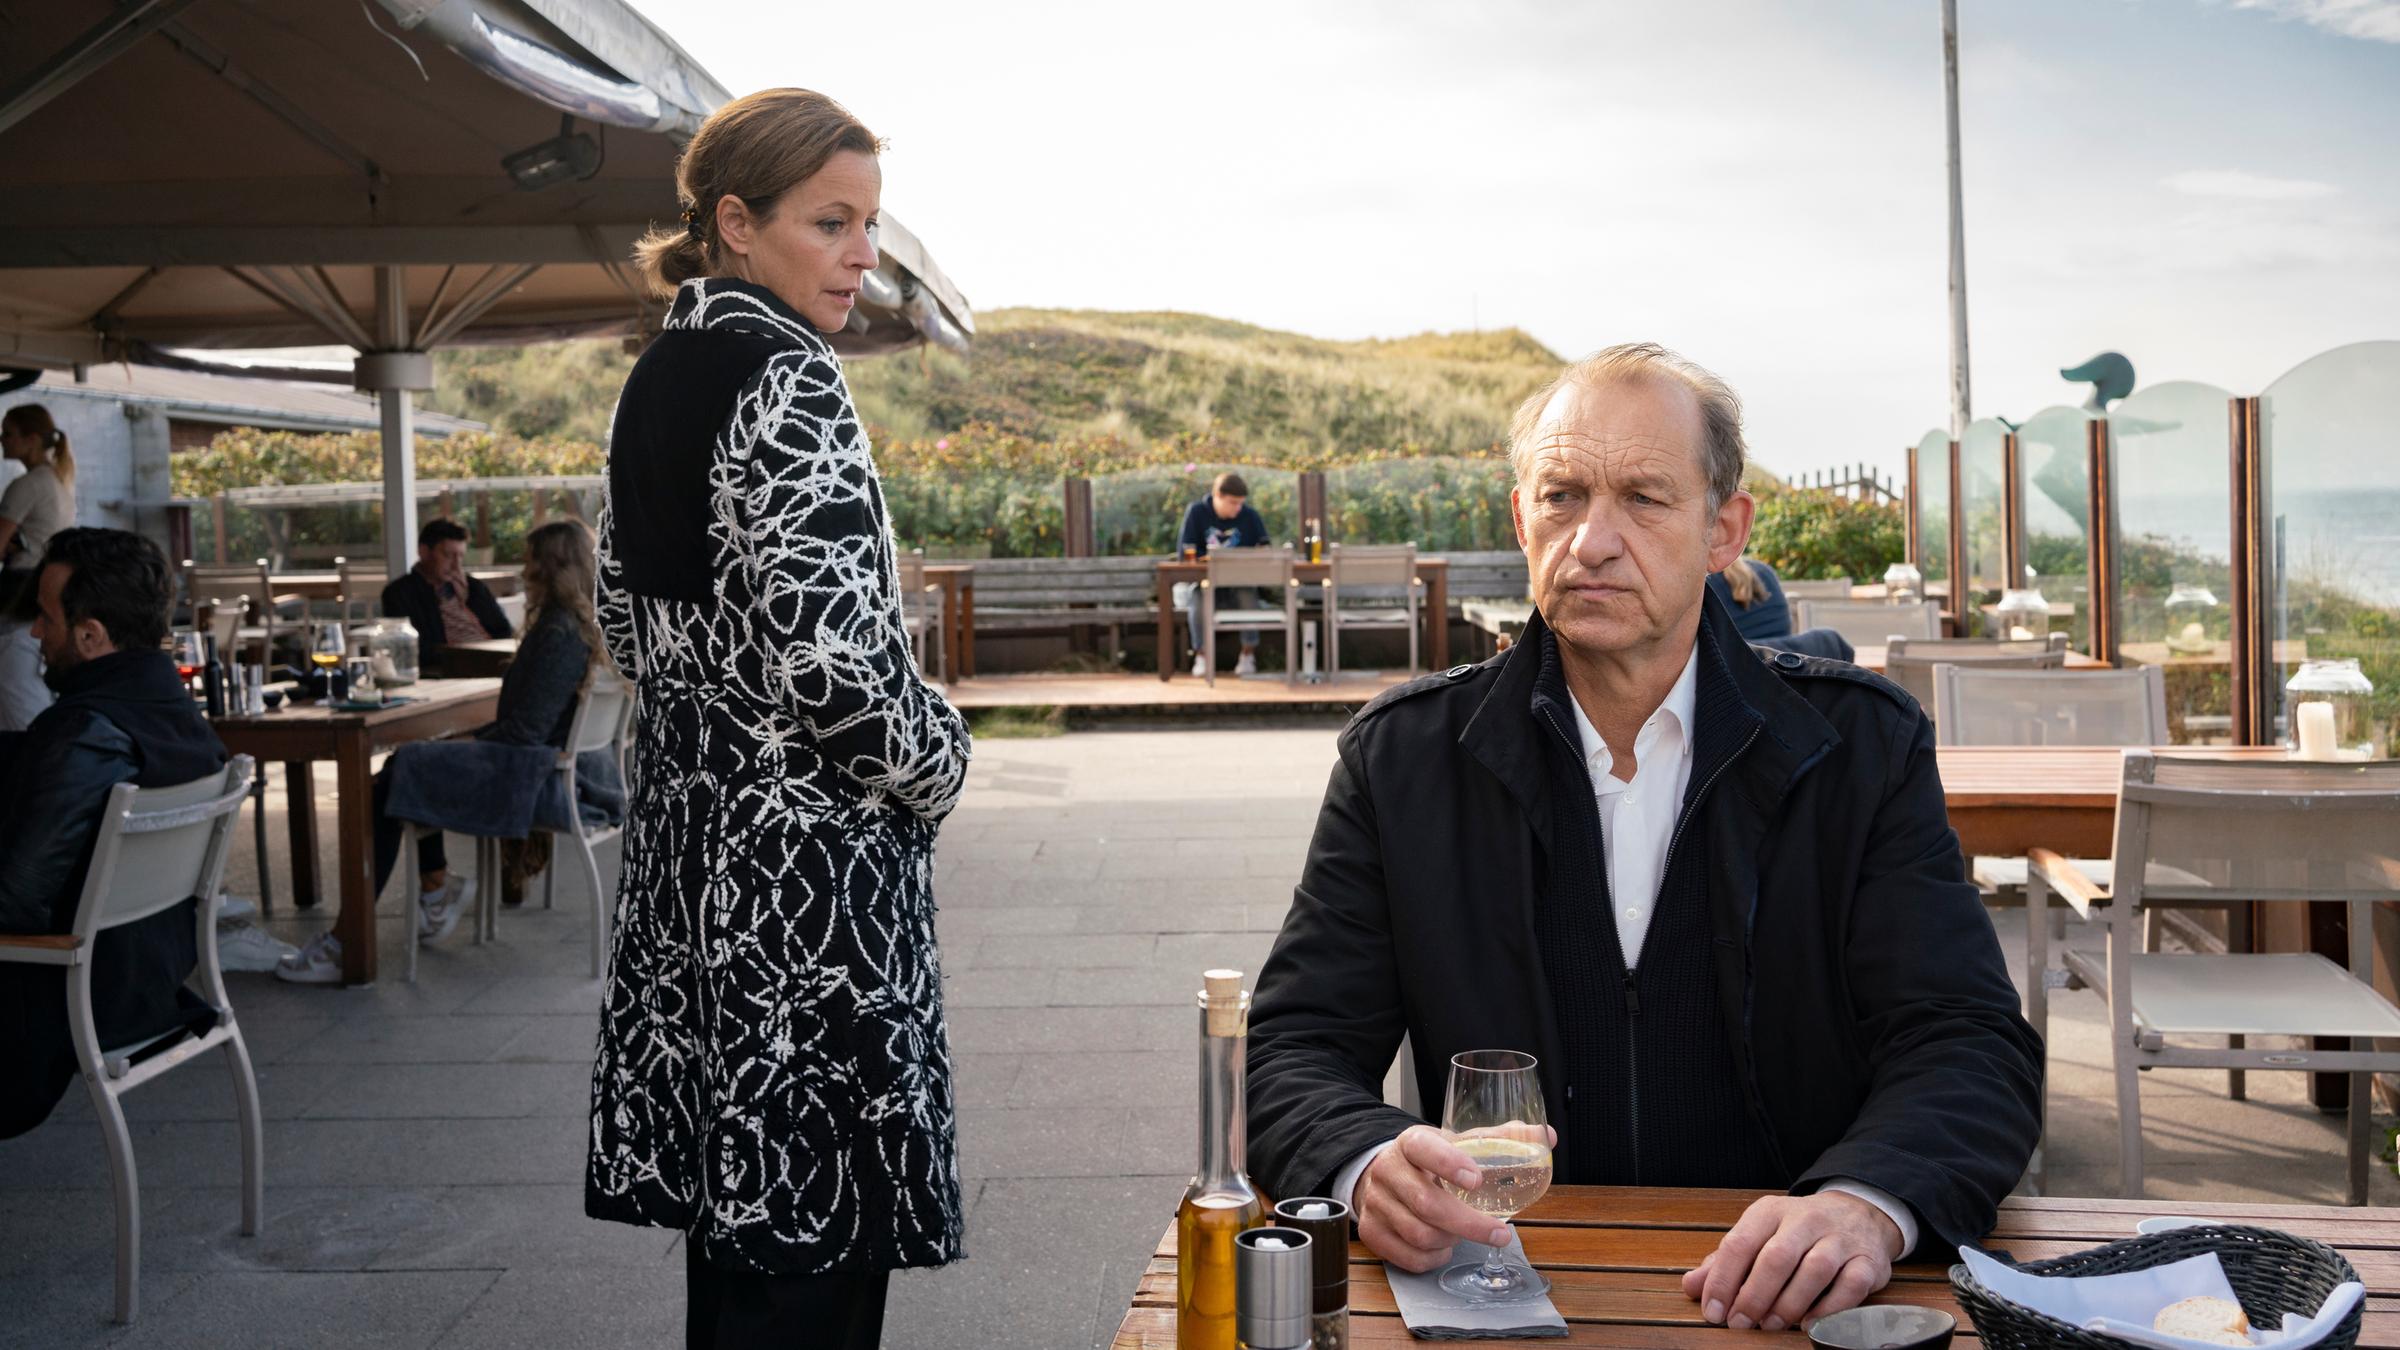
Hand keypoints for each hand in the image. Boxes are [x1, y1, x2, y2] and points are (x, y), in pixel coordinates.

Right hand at [1353, 1124, 1552, 1272]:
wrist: (1382, 1174)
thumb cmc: (1428, 1160)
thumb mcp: (1456, 1142)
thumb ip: (1499, 1138)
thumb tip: (1545, 1134)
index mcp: (1411, 1143)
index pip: (1424, 1148)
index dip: (1449, 1163)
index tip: (1477, 1180)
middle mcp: (1388, 1170)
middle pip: (1427, 1204)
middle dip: (1470, 1224)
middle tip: (1500, 1233)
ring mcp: (1376, 1202)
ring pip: (1419, 1234)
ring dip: (1451, 1240)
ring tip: (1463, 1234)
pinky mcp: (1371, 1230)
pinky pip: (1407, 1256)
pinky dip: (1433, 1258)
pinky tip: (1443, 1247)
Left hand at [1679, 1191, 1899, 1332]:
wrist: (1857, 1214)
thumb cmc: (1796, 1233)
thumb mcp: (1757, 1236)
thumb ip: (1724, 1262)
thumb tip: (1690, 1286)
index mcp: (1770, 1211)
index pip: (1739, 1243)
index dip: (1722, 1281)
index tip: (1714, 1312)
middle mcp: (1805, 1219)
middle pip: (1776, 1257)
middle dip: (1753, 1296)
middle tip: (1740, 1324)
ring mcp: (1840, 1238)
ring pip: (1814, 1270)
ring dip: (1789, 1304)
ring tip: (1770, 1326)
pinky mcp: (1868, 1260)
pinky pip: (1851, 1285)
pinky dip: (1829, 1309)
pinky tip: (1809, 1323)